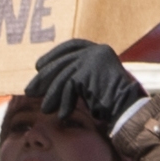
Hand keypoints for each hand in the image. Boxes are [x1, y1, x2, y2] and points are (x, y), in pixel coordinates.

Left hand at [27, 39, 147, 134]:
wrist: (129, 108)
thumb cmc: (113, 101)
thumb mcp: (94, 82)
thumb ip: (78, 75)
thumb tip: (48, 79)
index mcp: (100, 49)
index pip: (71, 45)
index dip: (54, 55)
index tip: (39, 65)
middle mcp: (97, 50)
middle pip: (63, 61)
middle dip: (45, 78)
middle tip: (29, 91)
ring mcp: (93, 59)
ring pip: (63, 75)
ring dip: (52, 95)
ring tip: (45, 109)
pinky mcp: (88, 71)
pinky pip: (69, 87)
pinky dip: (65, 102)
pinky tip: (63, 115)